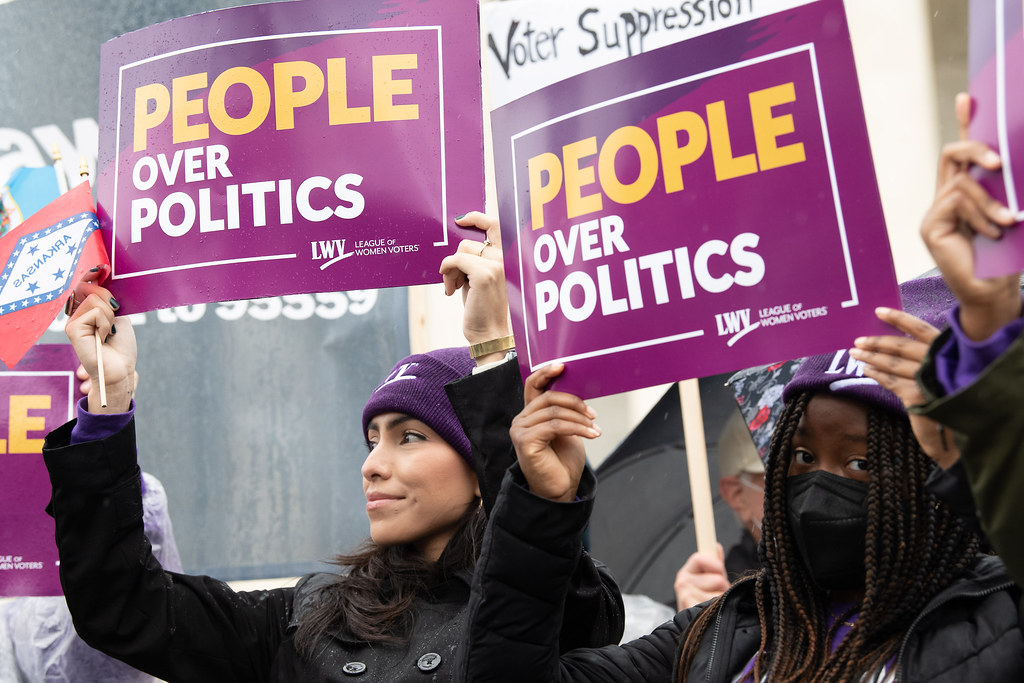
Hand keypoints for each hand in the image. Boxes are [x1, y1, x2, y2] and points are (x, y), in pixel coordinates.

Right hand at [65, 280, 135, 413]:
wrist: (120, 368)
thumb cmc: (120, 345)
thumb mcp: (117, 315)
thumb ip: (106, 298)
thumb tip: (95, 278)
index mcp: (86, 309)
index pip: (84, 285)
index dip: (91, 274)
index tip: (102, 268)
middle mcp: (76, 313)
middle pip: (91, 288)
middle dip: (109, 299)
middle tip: (114, 318)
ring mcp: (72, 321)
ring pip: (94, 298)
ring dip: (109, 316)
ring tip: (107, 332)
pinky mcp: (72, 329)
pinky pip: (94, 311)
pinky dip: (105, 323)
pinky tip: (102, 337)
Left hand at [439, 212, 509, 362]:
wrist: (488, 334)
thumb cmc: (481, 308)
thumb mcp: (479, 279)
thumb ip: (475, 260)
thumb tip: (456, 245)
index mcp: (507, 258)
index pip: (495, 225)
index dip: (477, 217)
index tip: (460, 220)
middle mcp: (506, 258)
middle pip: (469, 243)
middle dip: (455, 259)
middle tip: (452, 274)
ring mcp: (497, 265)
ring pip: (461, 252)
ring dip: (451, 270)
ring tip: (454, 287)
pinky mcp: (485, 274)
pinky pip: (456, 261)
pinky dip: (447, 273)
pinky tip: (450, 289)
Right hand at [510, 364, 599, 501]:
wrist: (559, 490)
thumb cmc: (562, 461)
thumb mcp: (566, 430)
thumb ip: (564, 411)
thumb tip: (577, 391)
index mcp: (529, 414)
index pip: (532, 385)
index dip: (546, 372)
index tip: (563, 366)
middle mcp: (521, 420)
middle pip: (548, 397)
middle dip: (575, 402)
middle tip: (593, 414)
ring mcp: (520, 431)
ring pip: (554, 412)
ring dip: (580, 419)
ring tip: (595, 428)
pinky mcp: (525, 442)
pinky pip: (555, 426)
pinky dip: (577, 428)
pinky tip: (592, 434)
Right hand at [674, 545, 729, 609]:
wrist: (695, 629)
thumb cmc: (704, 603)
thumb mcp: (709, 580)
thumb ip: (714, 563)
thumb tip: (716, 546)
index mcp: (686, 572)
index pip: (700, 558)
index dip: (715, 564)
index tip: (719, 570)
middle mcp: (682, 583)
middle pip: (716, 577)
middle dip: (723, 585)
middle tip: (717, 594)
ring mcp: (685, 597)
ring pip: (719, 591)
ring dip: (722, 599)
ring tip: (716, 606)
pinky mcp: (691, 610)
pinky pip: (715, 603)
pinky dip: (719, 608)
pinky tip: (713, 612)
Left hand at [851, 307, 959, 467]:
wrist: (966, 422)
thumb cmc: (954, 389)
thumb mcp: (945, 365)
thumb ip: (926, 352)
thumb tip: (895, 339)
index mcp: (946, 348)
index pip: (920, 329)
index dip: (898, 319)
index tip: (879, 312)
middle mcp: (937, 361)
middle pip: (901, 346)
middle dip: (877, 342)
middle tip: (858, 341)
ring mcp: (927, 378)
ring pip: (893, 363)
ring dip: (871, 357)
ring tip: (855, 353)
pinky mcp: (918, 395)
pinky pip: (891, 381)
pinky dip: (877, 374)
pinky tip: (867, 370)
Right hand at [922, 93, 1020, 340]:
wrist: (996, 292)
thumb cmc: (1009, 257)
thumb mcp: (1014, 211)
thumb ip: (1009, 189)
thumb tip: (1013, 164)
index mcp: (968, 192)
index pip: (963, 152)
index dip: (966, 123)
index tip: (968, 97)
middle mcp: (947, 198)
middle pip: (953, 154)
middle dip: (975, 147)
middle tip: (998, 162)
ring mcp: (937, 212)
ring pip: (962, 182)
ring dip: (991, 200)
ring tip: (1009, 221)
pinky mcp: (931, 226)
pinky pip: (956, 201)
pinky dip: (981, 213)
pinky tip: (993, 231)